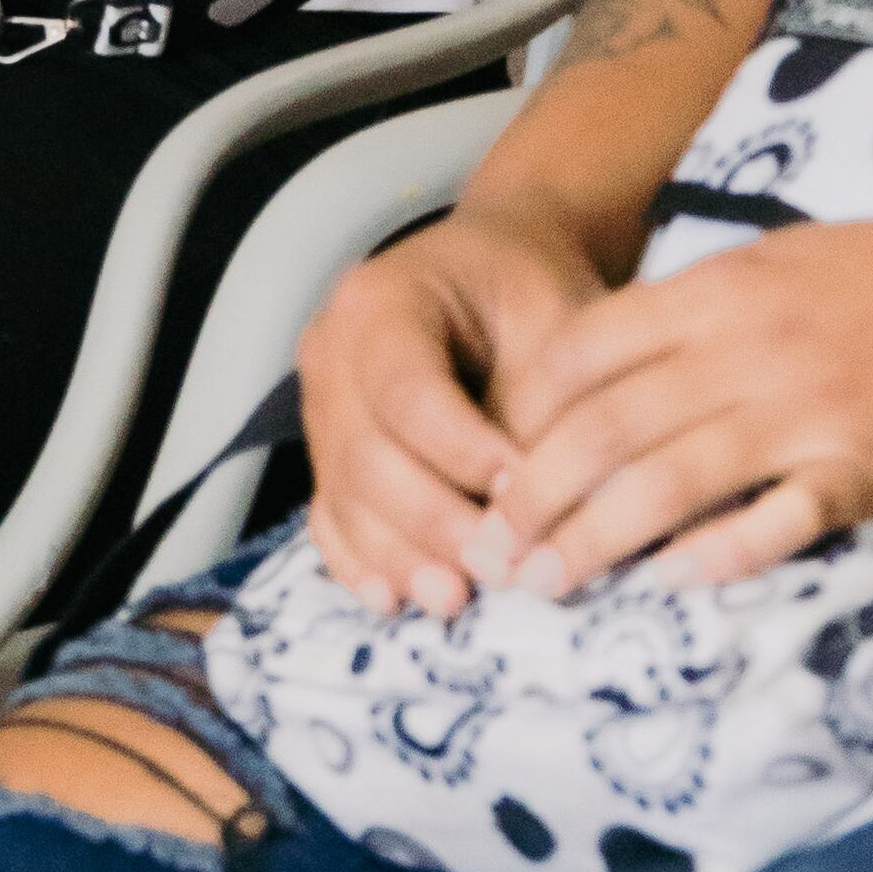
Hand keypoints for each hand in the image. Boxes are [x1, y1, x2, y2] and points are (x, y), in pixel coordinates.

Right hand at [297, 201, 615, 605]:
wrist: (493, 271)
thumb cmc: (530, 291)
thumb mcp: (552, 321)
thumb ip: (536, 403)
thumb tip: (533, 506)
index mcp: (380, 301)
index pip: (407, 391)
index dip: (461, 451)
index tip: (524, 493)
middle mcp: (331, 353)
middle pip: (365, 454)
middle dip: (434, 521)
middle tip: (502, 567)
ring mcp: (320, 406)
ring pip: (344, 494)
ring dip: (399, 555)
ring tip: (456, 600)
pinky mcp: (326, 453)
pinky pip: (328, 515)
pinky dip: (359, 561)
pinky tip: (392, 600)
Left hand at [464, 211, 872, 602]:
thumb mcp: (799, 258)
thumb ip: (713, 304)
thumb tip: (626, 355)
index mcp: (727, 286)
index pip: (586, 349)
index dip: (525, 412)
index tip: (492, 459)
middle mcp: (751, 346)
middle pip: (607, 425)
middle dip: (535, 492)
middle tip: (494, 547)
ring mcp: (809, 411)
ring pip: (667, 480)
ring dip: (594, 539)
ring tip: (545, 582)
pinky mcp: (867, 471)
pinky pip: (772, 522)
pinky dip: (715, 555)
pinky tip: (670, 583)